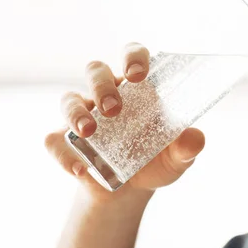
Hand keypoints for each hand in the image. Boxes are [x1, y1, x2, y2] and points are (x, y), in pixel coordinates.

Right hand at [44, 43, 205, 200]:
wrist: (130, 192)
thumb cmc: (155, 162)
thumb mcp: (177, 158)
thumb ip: (187, 147)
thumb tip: (195, 137)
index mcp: (138, 89)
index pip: (132, 55)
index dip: (133, 58)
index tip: (138, 75)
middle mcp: (108, 94)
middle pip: (96, 71)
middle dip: (102, 86)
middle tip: (114, 108)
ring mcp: (84, 115)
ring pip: (69, 98)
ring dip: (76, 113)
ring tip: (89, 132)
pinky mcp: (65, 140)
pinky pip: (53, 139)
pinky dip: (64, 153)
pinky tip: (81, 169)